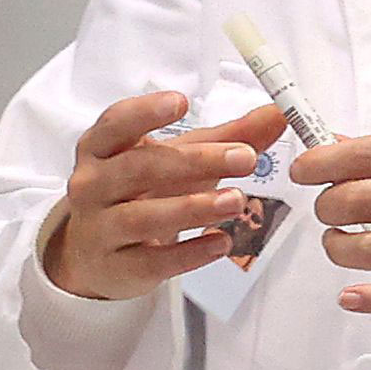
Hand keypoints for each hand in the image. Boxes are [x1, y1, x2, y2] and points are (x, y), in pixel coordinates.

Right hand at [42, 91, 294, 299]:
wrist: (98, 252)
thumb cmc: (142, 190)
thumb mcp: (178, 157)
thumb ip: (228, 136)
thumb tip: (278, 114)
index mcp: (103, 148)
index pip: (115, 124)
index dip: (145, 112)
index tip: (181, 102)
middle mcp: (93, 185)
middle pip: (138, 168)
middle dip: (195, 161)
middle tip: (245, 157)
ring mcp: (99, 228)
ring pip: (140, 217)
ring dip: (193, 208)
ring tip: (237, 200)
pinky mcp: (115, 267)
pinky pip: (151, 261)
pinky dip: (189, 253)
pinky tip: (221, 243)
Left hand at [296, 126, 370, 314]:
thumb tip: (338, 147)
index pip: (363, 155)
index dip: (319, 165)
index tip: (304, 172)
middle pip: (356, 202)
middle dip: (327, 207)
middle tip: (331, 210)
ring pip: (370, 250)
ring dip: (338, 248)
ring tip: (341, 244)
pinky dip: (369, 298)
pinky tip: (351, 294)